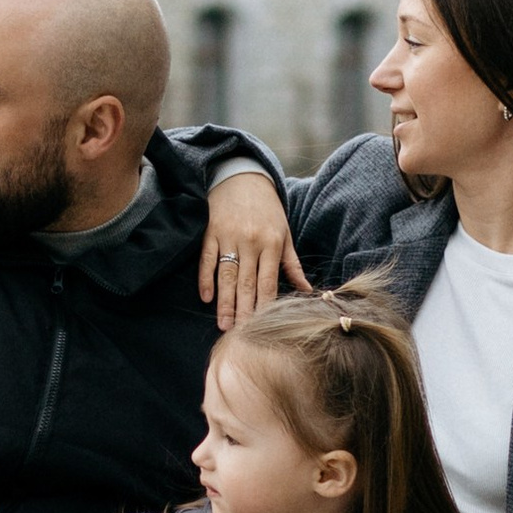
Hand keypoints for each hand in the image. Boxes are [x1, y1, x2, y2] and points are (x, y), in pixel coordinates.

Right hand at [198, 169, 306, 329]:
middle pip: (247, 283)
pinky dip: (205, 278)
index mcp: (272, 243)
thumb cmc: (267, 209)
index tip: (262, 326)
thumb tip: (306, 290)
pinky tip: (205, 297)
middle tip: (240, 335)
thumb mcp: (285, 232)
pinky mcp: (211, 232)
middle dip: (244, 310)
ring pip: (227, 275)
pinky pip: (207, 259)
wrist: (243, 177)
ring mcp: (229, 237)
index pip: (268, 282)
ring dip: (224, 302)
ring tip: (223, 324)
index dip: (264, 305)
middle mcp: (250, 242)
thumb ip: (292, 263)